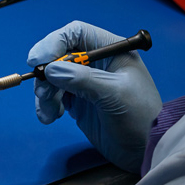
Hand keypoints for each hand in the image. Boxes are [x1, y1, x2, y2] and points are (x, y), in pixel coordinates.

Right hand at [29, 21, 161, 172]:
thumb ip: (83, 80)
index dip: (55, 41)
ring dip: (44, 93)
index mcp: (110, 51)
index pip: (76, 33)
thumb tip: (51, 70)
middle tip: (43, 92)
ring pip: (52, 77)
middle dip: (46, 73)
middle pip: (58, 55)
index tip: (40, 60)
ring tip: (48, 112)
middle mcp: (95, 63)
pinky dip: (46, 104)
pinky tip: (50, 117)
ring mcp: (85, 82)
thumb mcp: (114, 94)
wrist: (145, 150)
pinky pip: (53, 96)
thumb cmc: (140, 116)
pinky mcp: (78, 101)